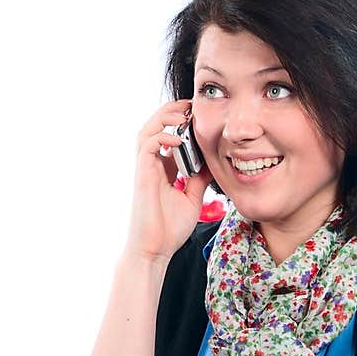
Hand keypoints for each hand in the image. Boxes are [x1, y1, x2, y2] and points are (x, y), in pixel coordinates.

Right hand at [124, 99, 211, 261]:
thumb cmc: (171, 228)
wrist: (156, 250)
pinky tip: (178, 140)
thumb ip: (199, 178)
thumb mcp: (193, 197)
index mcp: (163, 168)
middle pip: (155, 126)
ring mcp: (145, 169)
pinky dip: (162, 138)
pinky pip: (147, 147)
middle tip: (192, 106)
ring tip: (184, 115)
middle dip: (172, 111)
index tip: (201, 116)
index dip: (181, 121)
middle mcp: (152, 165)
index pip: (168, 134)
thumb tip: (215, 161)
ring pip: (147, 130)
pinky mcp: (142, 176)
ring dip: (165, 118)